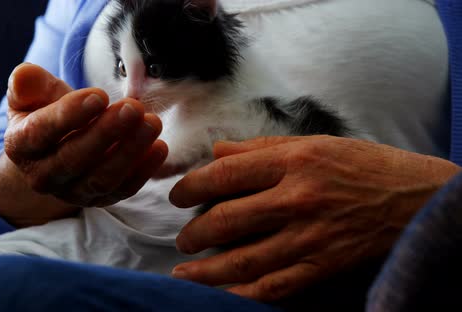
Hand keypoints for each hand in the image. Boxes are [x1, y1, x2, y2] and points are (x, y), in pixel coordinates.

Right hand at [0, 63, 166, 226]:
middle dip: (107, 133)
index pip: (41, 133)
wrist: (54, 149)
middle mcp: (43, 176)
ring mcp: (72, 191)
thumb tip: (24, 76)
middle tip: (133, 108)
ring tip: (152, 123)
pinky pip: (123, 190)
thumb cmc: (44, 113)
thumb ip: (29, 84)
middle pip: (74, 159)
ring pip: (102, 177)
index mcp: (20, 145)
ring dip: (130, 151)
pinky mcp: (100, 199)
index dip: (69, 115)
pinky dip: (143, 171)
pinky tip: (159, 148)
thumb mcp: (31, 95)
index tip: (99, 96)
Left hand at [169, 135, 459, 300]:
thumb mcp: (314, 144)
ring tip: (183, 272)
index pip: (225, 174)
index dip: (191, 187)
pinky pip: (275, 286)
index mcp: (292, 162)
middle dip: (195, 233)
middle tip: (183, 239)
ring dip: (207, 271)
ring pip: (244, 259)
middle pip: (227, 220)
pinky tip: (221, 295)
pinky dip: (243, 294)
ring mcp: (309, 236)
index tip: (178, 196)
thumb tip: (217, 151)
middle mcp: (296, 199)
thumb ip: (261, 148)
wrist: (415, 199)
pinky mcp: (322, 265)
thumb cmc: (363, 165)